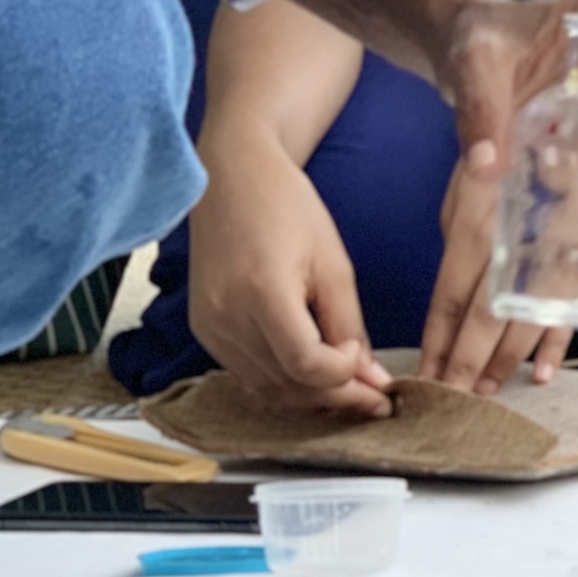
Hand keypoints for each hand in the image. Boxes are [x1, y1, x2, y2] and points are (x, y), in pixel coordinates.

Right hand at [189, 135, 393, 415]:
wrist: (229, 178)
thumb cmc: (285, 207)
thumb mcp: (332, 263)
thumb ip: (350, 325)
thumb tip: (371, 379)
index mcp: (263, 293)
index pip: (307, 365)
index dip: (345, 377)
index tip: (368, 365)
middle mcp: (227, 317)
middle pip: (287, 385)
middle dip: (336, 398)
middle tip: (373, 398)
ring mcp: (210, 327)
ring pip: (268, 389)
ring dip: (311, 396)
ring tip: (349, 388)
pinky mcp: (204, 330)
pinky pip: (248, 374)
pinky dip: (283, 382)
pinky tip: (312, 375)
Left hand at [415, 157, 573, 395]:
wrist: (572, 118)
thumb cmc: (508, 151)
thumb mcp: (470, 183)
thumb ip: (459, 235)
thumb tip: (452, 296)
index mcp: (480, 228)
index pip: (450, 299)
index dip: (435, 342)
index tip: (422, 375)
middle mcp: (517, 248)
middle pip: (485, 320)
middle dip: (464, 365)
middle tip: (449, 400)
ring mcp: (556, 257)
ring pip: (526, 323)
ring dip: (503, 364)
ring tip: (483, 392)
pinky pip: (571, 310)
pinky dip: (557, 346)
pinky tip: (540, 375)